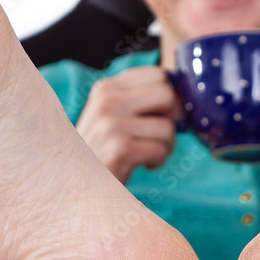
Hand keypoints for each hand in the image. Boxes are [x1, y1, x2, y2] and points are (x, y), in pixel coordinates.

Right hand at [75, 66, 183, 182]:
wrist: (77, 184)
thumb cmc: (102, 151)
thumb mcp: (112, 116)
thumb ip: (139, 100)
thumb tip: (183, 94)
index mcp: (107, 88)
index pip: (158, 74)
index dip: (172, 95)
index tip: (167, 114)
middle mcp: (107, 100)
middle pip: (167, 95)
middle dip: (174, 118)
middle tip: (162, 135)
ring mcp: (111, 124)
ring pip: (167, 127)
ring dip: (166, 145)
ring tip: (149, 154)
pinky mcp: (120, 148)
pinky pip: (160, 149)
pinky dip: (158, 160)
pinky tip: (142, 164)